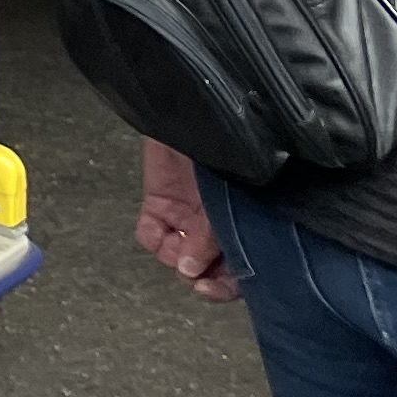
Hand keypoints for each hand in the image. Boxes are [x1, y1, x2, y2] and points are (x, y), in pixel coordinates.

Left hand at [133, 139, 239, 301]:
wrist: (192, 107)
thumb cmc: (225, 146)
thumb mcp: (228, 192)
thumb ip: (213, 234)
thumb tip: (192, 271)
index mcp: (246, 221)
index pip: (243, 267)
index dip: (228, 286)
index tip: (210, 288)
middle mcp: (217, 224)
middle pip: (210, 267)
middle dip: (202, 277)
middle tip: (196, 280)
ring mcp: (187, 215)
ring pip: (177, 255)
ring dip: (175, 256)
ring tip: (177, 244)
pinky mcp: (159, 202)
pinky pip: (150, 232)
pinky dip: (152, 236)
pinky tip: (157, 227)